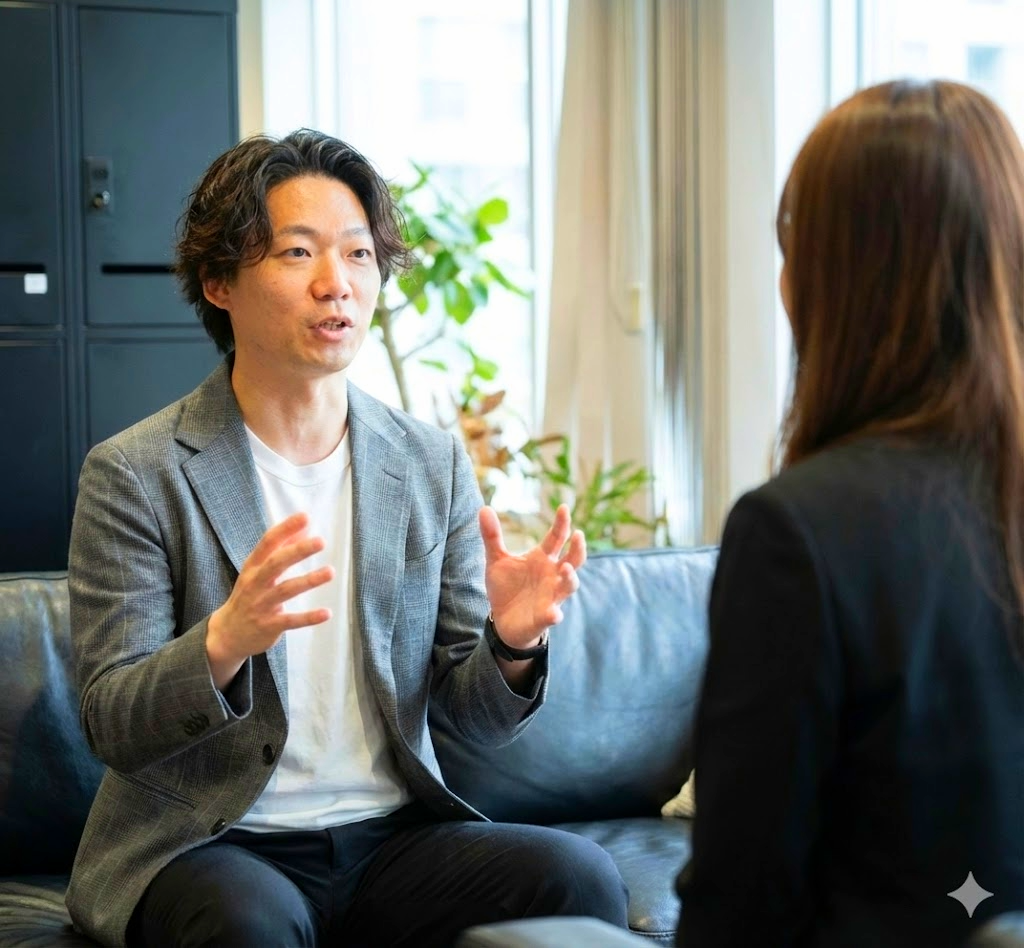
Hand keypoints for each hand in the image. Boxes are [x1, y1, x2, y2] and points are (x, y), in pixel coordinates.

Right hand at [206, 513, 332, 686]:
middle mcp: (255, 583)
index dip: (286, 529)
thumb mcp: (259, 570)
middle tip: (320, 541)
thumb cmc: (249, 595)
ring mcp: (261, 605)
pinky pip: (291, 621)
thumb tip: (305, 526)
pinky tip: (326, 613)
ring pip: (285, 590)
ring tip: (330, 572)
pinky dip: (308, 618)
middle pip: (276, 563)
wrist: (226, 634)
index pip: (268, 543)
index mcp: (253, 567)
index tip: (305, 517)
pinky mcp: (269, 626)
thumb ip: (282, 548)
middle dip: (298, 551)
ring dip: (309, 581)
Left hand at [479, 503, 585, 647]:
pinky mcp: (545, 616)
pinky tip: (553, 614)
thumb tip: (483, 508)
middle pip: (574, 559)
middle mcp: (553, 575)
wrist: (503, 620)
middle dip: (578, 548)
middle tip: (577, 534)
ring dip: (570, 578)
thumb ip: (492, 536)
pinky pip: (553, 615)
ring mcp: (552, 596)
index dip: (561, 523)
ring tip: (566, 569)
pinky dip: (554, 614)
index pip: (557, 537)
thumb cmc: (506, 587)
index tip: (563, 507)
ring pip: (569, 586)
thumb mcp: (496, 560)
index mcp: (543, 558)